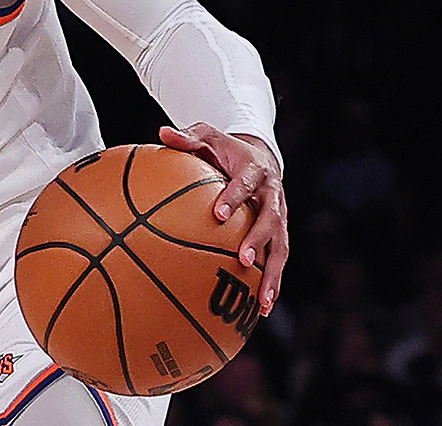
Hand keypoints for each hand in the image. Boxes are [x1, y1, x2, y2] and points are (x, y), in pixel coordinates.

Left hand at [160, 124, 287, 315]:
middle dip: (258, 241)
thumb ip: (187, 137)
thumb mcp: (207, 137)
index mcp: (255, 172)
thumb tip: (160, 132)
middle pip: (270, 220)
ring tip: (262, 301)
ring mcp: (279, 218)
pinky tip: (262, 309)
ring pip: (281, 248)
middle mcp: (273, 197)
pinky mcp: (279, 235)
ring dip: (273, 274)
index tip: (218, 214)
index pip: (246, 184)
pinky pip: (278, 261)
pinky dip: (272, 283)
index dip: (234, 198)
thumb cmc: (225, 150)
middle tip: (243, 260)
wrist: (261, 158)